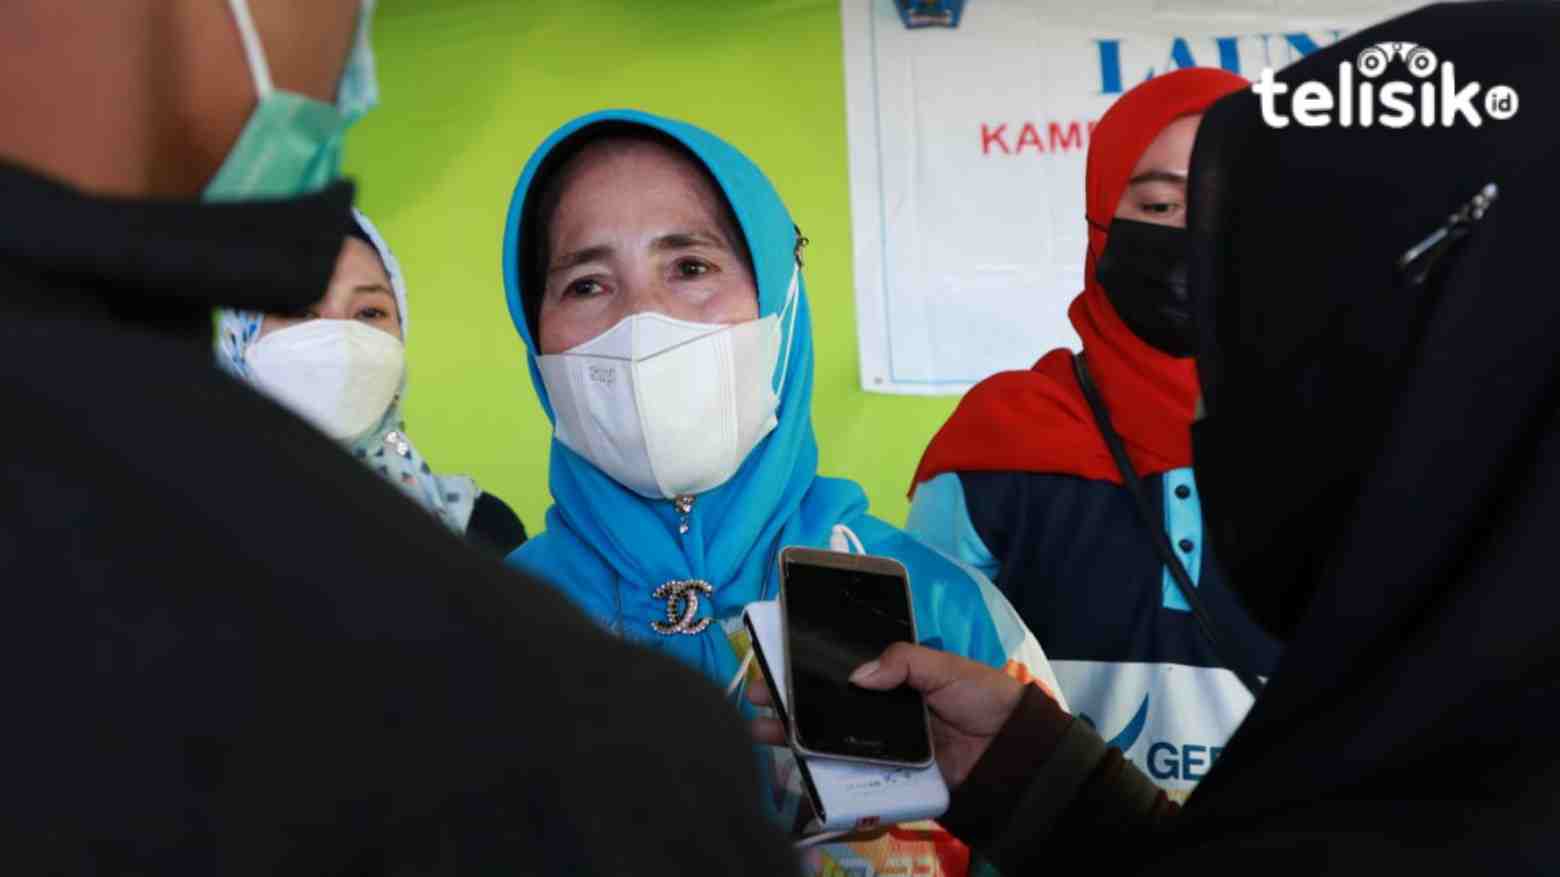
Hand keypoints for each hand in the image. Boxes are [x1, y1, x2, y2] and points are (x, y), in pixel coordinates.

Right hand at [746, 642, 1026, 788]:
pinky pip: (851, 773)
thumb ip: (903, 662)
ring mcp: (880, 743)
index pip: (843, 666)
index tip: (775, 656)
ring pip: (829, 738)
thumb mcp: (944, 667)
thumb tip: (856, 676)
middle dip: (788, 699)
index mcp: (892, 675)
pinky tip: (795, 764)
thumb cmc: (981, 697)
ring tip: (761, 731)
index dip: (808, 662)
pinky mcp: (887, 775)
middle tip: (755, 696)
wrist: (1013, 754)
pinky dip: (823, 771)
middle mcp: (879, 708)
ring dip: (794, 735)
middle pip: (826, 703)